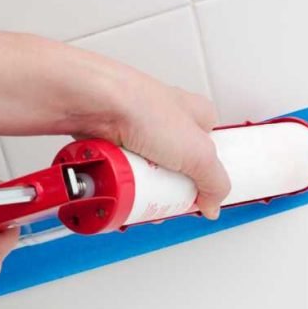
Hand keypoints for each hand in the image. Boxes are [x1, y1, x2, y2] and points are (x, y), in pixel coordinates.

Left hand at [79, 69, 229, 219]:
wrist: (93, 104)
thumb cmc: (142, 108)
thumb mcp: (198, 154)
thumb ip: (214, 182)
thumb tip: (213, 204)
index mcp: (195, 114)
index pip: (210, 149)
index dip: (206, 175)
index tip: (200, 198)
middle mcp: (165, 119)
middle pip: (175, 165)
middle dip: (169, 188)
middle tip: (166, 200)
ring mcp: (135, 129)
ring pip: (144, 170)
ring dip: (142, 188)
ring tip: (139, 195)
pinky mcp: (110, 139)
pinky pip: (119, 170)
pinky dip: (119, 182)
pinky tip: (118, 187)